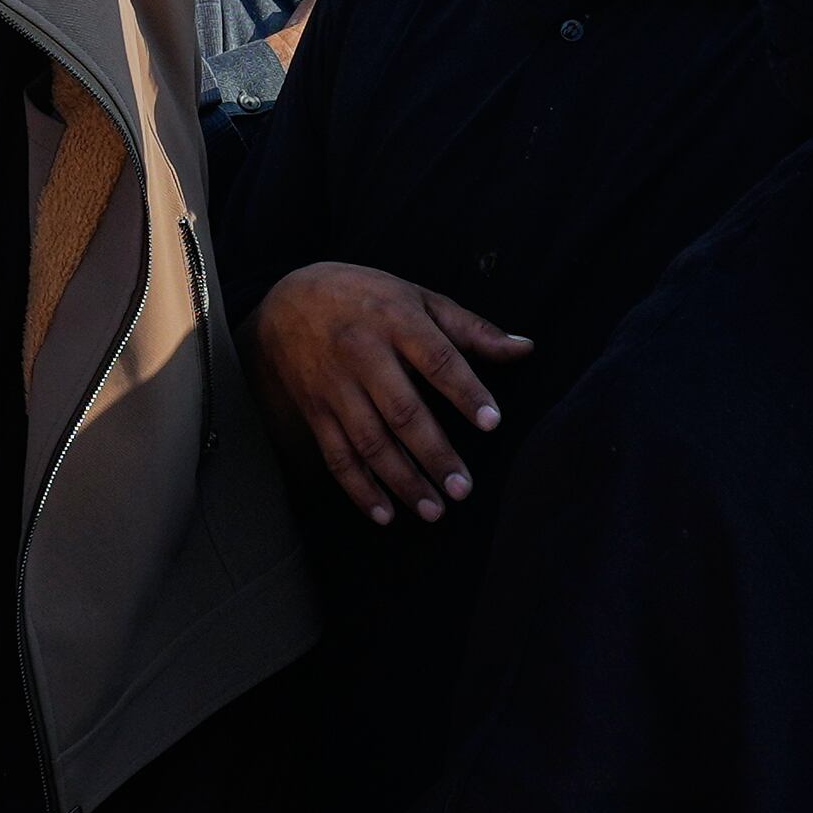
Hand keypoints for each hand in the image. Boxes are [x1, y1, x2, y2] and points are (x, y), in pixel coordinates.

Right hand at [243, 263, 529, 525]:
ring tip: (433, 510)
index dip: (465, 392)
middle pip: (402, 410)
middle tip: (462, 488)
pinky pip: (336, 455)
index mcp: (396, 320)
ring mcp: (335, 386)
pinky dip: (359, 488)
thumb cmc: (367, 298)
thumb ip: (471, 328)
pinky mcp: (315, 410)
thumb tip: (526, 348)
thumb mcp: (418, 298)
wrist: (286, 301)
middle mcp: (363, 354)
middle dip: (434, 453)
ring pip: (369, 441)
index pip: (438, 359)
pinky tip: (384, 514)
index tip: (492, 423)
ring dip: (401, 480)